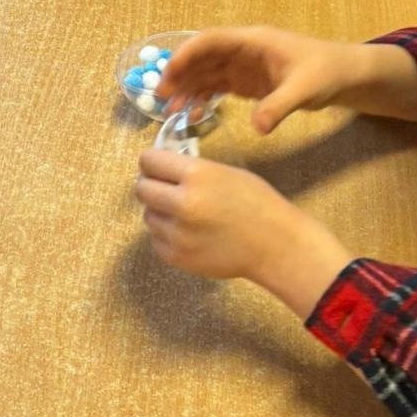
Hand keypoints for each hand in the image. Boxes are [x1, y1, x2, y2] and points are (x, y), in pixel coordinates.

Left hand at [136, 149, 350, 316]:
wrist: (274, 245)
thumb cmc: (255, 202)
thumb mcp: (223, 172)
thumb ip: (190, 170)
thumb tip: (160, 169)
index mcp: (195, 175)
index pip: (148, 160)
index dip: (152, 162)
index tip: (158, 166)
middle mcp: (181, 203)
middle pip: (141, 188)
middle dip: (151, 185)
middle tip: (166, 189)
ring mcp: (177, 233)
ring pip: (148, 215)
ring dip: (160, 212)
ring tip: (184, 214)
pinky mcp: (176, 257)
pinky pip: (156, 239)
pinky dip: (167, 235)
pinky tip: (189, 233)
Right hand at [159, 26, 358, 134]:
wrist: (344, 75)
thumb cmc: (325, 72)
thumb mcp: (304, 89)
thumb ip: (278, 107)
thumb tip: (257, 129)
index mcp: (252, 41)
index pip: (211, 40)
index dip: (187, 53)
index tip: (169, 73)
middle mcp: (242, 50)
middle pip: (202, 57)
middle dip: (180, 74)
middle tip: (161, 97)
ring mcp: (243, 66)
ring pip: (206, 73)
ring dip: (187, 88)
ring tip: (170, 110)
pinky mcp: (247, 82)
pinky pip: (217, 87)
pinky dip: (202, 98)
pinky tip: (192, 114)